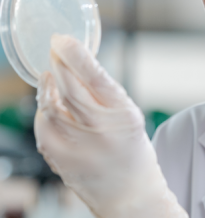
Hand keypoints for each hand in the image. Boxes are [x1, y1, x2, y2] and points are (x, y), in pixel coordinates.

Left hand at [34, 34, 187, 217]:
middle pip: (69, 88)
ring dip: (49, 84)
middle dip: (58, 63)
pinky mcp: (59, 158)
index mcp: (123, 115)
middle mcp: (100, 130)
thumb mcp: (130, 115)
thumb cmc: (132, 151)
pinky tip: (51, 102)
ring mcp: (77, 146)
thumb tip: (78, 63)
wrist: (128, 194)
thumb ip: (105, 92)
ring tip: (53, 74)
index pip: (95, 77)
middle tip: (55, 48)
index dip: (76, 55)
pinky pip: (43, 125)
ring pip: (50, 105)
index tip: (64, 39)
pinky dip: (43, 108)